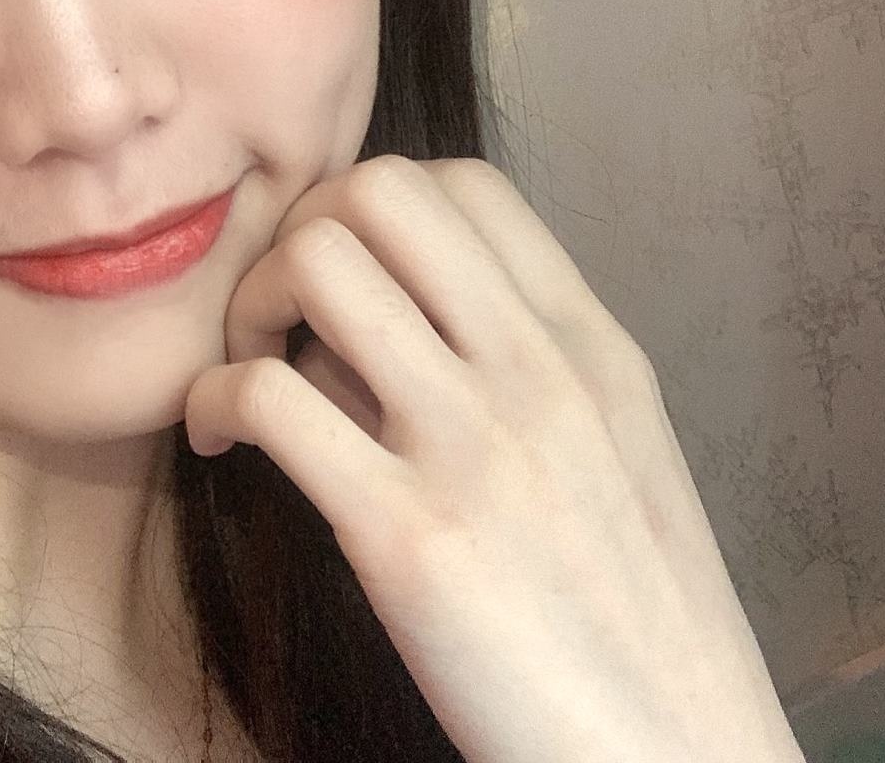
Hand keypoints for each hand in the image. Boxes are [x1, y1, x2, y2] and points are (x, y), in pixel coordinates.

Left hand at [182, 155, 806, 762]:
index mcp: (589, 342)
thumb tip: (385, 294)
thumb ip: (514, 351)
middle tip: (280, 314)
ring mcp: (474, 446)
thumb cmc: (628, 603)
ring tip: (250, 370)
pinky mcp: (408, 537)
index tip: (342, 277)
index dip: (371, 205)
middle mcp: (537, 369)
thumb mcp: (612, 440)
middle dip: (300, 229)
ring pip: (316, 264)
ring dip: (248, 306)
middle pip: (377, 190)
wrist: (671, 756)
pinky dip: (212, 402)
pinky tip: (222, 443)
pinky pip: (267, 398)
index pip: (461, 179)